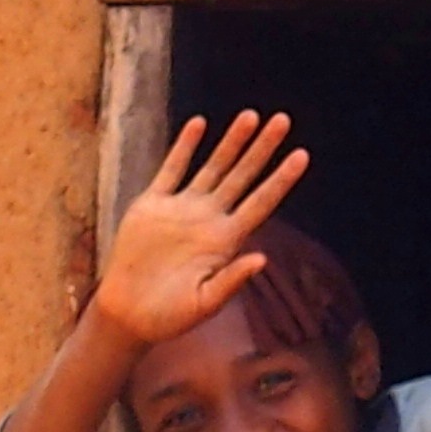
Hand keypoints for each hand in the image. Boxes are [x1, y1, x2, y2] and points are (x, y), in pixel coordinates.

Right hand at [92, 112, 309, 350]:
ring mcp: (182, 209)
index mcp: (225, 241)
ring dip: (231, 141)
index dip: (281, 179)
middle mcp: (209, 219)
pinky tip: (200, 124)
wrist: (129, 313)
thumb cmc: (170, 316)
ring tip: (251, 115)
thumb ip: (232, 281)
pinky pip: (172, 169)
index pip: (261, 202)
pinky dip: (184, 147)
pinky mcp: (153, 205)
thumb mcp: (204, 304)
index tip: (302, 156)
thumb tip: (263, 260)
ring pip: (213, 166)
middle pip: (243, 176)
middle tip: (284, 120)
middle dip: (263, 148)